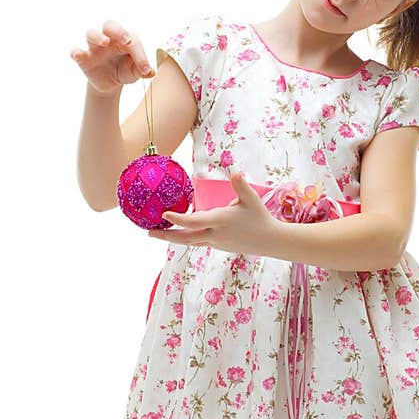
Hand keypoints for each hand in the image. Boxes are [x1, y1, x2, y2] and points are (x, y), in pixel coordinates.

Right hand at [69, 19, 154, 95]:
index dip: (140, 54)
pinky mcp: (84, 59)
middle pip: (110, 25)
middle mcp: (109, 38)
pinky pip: (76, 52)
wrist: (111, 83)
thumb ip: (141, 70)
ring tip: (105, 43)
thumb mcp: (135, 72)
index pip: (133, 40)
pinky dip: (76, 52)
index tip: (145, 70)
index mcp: (125, 39)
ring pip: (91, 33)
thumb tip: (150, 72)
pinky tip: (77, 55)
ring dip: (98, 36)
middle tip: (127, 41)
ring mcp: (95, 47)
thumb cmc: (125, 70)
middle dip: (119, 31)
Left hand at [147, 171, 284, 255]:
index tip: (165, 214)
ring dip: (174, 238)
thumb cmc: (260, 217)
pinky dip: (186, 237)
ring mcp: (215, 243)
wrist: (269, 241)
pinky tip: (178, 232)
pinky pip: (197, 241)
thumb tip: (234, 173)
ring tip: (158, 233)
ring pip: (190, 241)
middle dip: (167, 236)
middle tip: (149, 232)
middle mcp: (215, 235)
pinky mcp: (217, 246)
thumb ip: (241, 186)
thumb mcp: (252, 199)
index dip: (179, 219)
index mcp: (221, 222)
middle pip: (186, 238)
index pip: (195, 222)